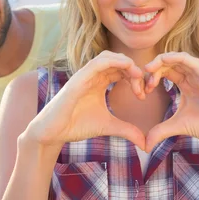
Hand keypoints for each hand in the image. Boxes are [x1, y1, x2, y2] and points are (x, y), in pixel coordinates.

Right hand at [22, 51, 146, 149]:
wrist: (53, 133)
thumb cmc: (76, 126)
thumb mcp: (108, 126)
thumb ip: (127, 130)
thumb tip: (145, 143)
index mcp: (99, 82)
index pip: (120, 70)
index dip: (135, 77)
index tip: (142, 94)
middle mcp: (92, 75)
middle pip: (117, 61)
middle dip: (133, 70)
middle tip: (143, 87)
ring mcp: (84, 75)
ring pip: (108, 57)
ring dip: (125, 62)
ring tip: (137, 75)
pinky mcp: (78, 79)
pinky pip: (97, 63)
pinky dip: (113, 61)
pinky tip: (126, 69)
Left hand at [143, 52, 198, 151]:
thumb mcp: (179, 126)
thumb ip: (161, 131)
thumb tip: (144, 146)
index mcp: (186, 84)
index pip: (166, 71)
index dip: (152, 76)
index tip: (143, 91)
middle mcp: (193, 77)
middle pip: (171, 62)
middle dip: (154, 66)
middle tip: (143, 77)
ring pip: (180, 58)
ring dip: (163, 60)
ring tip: (150, 69)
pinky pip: (194, 62)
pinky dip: (179, 58)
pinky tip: (166, 61)